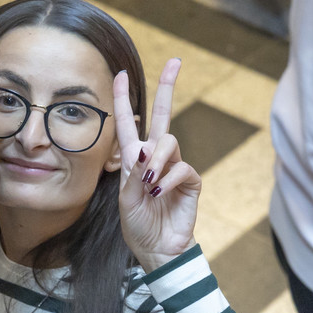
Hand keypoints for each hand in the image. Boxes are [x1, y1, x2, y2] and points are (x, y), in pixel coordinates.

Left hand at [114, 59, 200, 272]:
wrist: (158, 251)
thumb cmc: (138, 227)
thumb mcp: (125, 201)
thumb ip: (133, 174)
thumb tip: (145, 149)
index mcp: (135, 160)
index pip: (129, 124)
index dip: (123, 99)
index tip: (121, 73)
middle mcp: (156, 158)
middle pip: (164, 115)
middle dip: (168, 87)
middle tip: (175, 61)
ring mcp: (175, 168)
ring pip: (168, 142)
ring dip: (157, 159)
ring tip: (149, 183)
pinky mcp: (191, 181)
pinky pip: (182, 167)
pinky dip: (168, 179)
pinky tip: (159, 193)